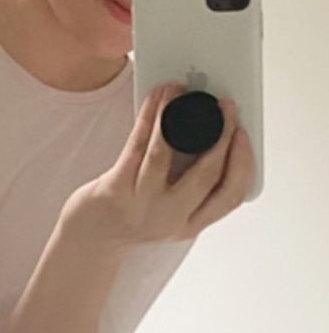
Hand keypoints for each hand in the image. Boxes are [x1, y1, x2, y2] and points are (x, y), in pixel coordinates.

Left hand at [66, 83, 253, 250]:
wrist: (88, 242)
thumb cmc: (132, 216)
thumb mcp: (170, 211)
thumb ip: (192, 184)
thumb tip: (212, 133)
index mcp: (190, 224)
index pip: (231, 195)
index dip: (243, 161)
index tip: (244, 133)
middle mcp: (169, 219)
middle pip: (206, 175)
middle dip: (221, 135)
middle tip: (226, 106)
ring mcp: (141, 206)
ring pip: (164, 154)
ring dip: (175, 116)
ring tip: (181, 90)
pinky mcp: (114, 191)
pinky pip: (136, 146)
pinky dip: (149, 117)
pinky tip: (155, 98)